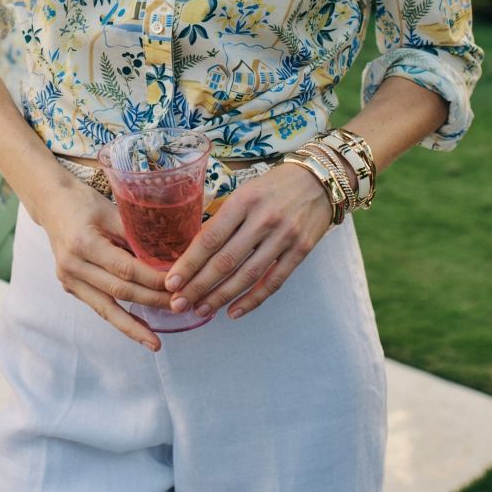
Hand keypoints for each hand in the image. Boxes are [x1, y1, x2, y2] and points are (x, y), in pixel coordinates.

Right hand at [39, 179, 173, 350]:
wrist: (52, 205)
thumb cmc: (84, 203)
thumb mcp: (111, 211)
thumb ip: (136, 234)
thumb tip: (169, 255)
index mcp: (84, 243)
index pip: (125, 269)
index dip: (153, 280)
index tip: (178, 285)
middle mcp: (73, 266)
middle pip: (119, 291)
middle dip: (152, 301)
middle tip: (179, 308)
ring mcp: (69, 279)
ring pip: (106, 308)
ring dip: (133, 326)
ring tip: (155, 344)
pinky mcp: (71, 287)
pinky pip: (99, 307)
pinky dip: (119, 319)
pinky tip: (137, 330)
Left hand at [162, 163, 331, 321]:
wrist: (319, 180)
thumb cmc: (273, 186)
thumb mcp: (244, 192)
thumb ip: (223, 218)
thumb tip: (194, 251)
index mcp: (243, 201)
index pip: (210, 238)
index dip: (189, 263)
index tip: (172, 282)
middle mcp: (263, 219)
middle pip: (225, 260)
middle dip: (199, 285)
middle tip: (179, 303)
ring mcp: (284, 237)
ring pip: (247, 275)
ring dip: (221, 297)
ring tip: (201, 310)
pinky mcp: (301, 251)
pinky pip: (274, 281)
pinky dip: (253, 299)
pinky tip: (234, 311)